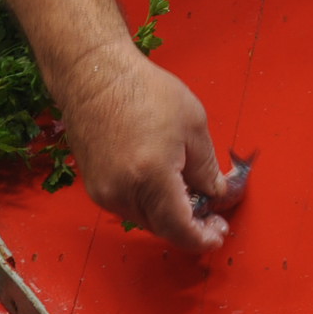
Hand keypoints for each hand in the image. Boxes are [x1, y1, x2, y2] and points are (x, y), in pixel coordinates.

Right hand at [56, 42, 228, 252]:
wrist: (96, 75)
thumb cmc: (143, 90)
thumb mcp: (193, 125)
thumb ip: (207, 168)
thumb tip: (215, 194)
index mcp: (151, 176)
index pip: (180, 228)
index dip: (202, 238)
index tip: (217, 234)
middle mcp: (123, 191)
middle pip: (163, 228)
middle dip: (189, 227)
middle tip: (211, 216)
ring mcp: (104, 191)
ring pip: (145, 220)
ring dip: (169, 217)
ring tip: (190, 195)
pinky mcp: (95, 186)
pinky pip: (128, 207)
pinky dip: (150, 205)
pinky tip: (164, 186)